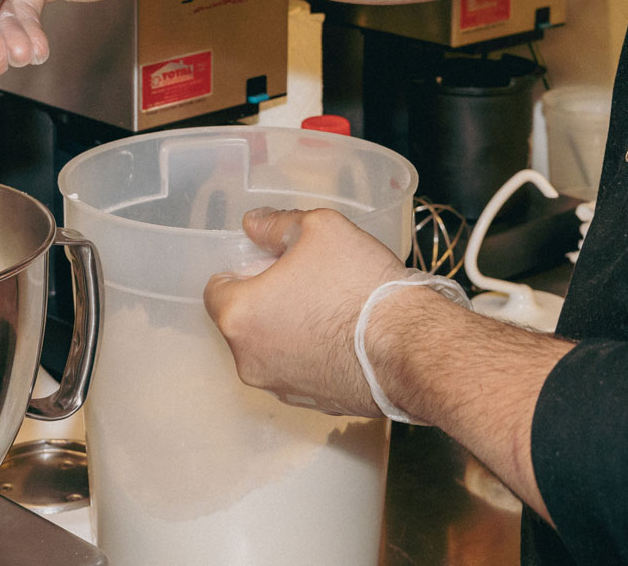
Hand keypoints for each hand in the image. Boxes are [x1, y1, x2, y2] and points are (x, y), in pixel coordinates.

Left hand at [203, 207, 410, 417]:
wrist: (411, 348)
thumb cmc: (359, 286)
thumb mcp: (318, 229)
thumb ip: (275, 225)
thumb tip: (254, 223)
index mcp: (237, 316)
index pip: (216, 287)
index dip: (246, 270)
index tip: (276, 264)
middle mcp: (248, 360)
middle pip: (244, 318)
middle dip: (267, 299)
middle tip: (308, 281)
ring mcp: (279, 387)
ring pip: (271, 346)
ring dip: (289, 328)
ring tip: (331, 309)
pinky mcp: (310, 404)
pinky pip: (298, 370)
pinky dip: (311, 355)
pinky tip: (344, 338)